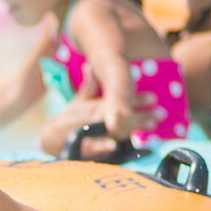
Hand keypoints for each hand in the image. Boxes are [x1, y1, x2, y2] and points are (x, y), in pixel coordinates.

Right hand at [42, 64, 161, 154]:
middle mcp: (93, 117)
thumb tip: (90, 65)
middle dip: (141, 113)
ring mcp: (88, 131)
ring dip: (132, 127)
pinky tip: (116, 145)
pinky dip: (103, 144)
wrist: (49, 138)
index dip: (136, 99)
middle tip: (161, 113)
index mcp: (95, 106)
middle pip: (120, 113)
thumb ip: (89, 86)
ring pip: (112, 128)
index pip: (118, 100)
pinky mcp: (81, 146)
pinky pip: (92, 145)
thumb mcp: (78, 101)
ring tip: (151, 127)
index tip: (154, 97)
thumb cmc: (68, 120)